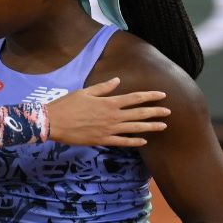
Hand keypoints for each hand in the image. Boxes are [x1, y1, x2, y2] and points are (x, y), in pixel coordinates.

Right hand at [47, 77, 168, 146]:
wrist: (54, 123)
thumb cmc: (67, 105)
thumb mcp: (85, 92)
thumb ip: (103, 87)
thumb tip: (118, 80)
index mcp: (109, 102)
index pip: (135, 98)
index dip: (150, 96)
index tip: (162, 95)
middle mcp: (112, 116)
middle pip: (139, 114)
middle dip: (155, 112)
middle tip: (169, 112)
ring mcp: (109, 130)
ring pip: (135, 129)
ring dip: (150, 127)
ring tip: (163, 126)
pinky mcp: (102, 140)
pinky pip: (122, 142)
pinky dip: (134, 142)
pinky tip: (144, 141)